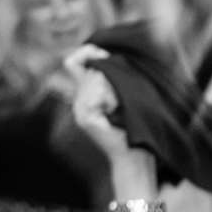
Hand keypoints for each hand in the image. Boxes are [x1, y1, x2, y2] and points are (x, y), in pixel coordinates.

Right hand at [64, 46, 153, 180]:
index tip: (105, 55)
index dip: (87, 53)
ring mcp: (80, 111)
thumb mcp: (128, 96)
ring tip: (121, 107)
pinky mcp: (86, 119)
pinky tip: (116, 111)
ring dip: (113, 88)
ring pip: (93, 80)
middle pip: (90, 70)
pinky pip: (95, 95)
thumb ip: (115, 77)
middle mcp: (79, 103)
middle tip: (122, 98)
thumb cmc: (138, 127)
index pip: (73, 62)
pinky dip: (110, 98)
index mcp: (87, 96)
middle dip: (110, 76)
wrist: (136, 158)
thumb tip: (106, 54)